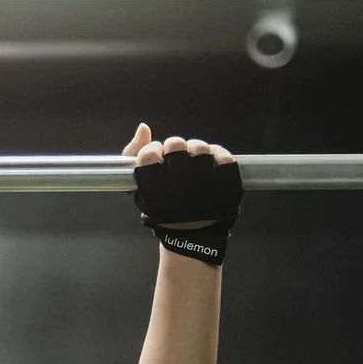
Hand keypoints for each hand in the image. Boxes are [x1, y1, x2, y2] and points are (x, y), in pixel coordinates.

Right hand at [123, 122, 240, 265]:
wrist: (191, 236)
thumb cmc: (162, 210)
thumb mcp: (140, 190)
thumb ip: (135, 155)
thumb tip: (143, 127)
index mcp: (155, 187)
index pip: (149, 153)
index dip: (152, 151)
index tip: (157, 159)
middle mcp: (179, 185)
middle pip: (175, 145)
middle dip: (174, 149)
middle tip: (177, 161)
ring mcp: (205, 183)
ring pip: (200, 148)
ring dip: (196, 152)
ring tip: (195, 165)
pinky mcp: (227, 184)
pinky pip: (224, 156)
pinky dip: (218, 157)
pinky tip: (211, 166)